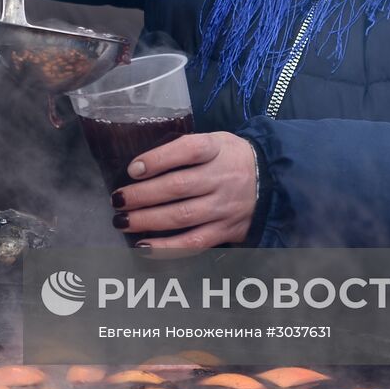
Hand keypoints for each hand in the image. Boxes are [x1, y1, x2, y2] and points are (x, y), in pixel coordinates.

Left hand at [110, 132, 257, 248]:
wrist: (271, 179)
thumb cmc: (229, 157)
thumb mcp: (214, 140)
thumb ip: (183, 150)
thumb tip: (140, 167)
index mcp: (217, 149)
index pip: (188, 150)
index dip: (158, 159)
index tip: (133, 169)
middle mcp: (222, 178)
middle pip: (178, 187)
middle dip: (142, 195)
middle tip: (118, 200)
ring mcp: (224, 207)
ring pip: (182, 217)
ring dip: (147, 220)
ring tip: (122, 221)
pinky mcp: (226, 231)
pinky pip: (194, 243)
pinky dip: (167, 247)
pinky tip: (144, 247)